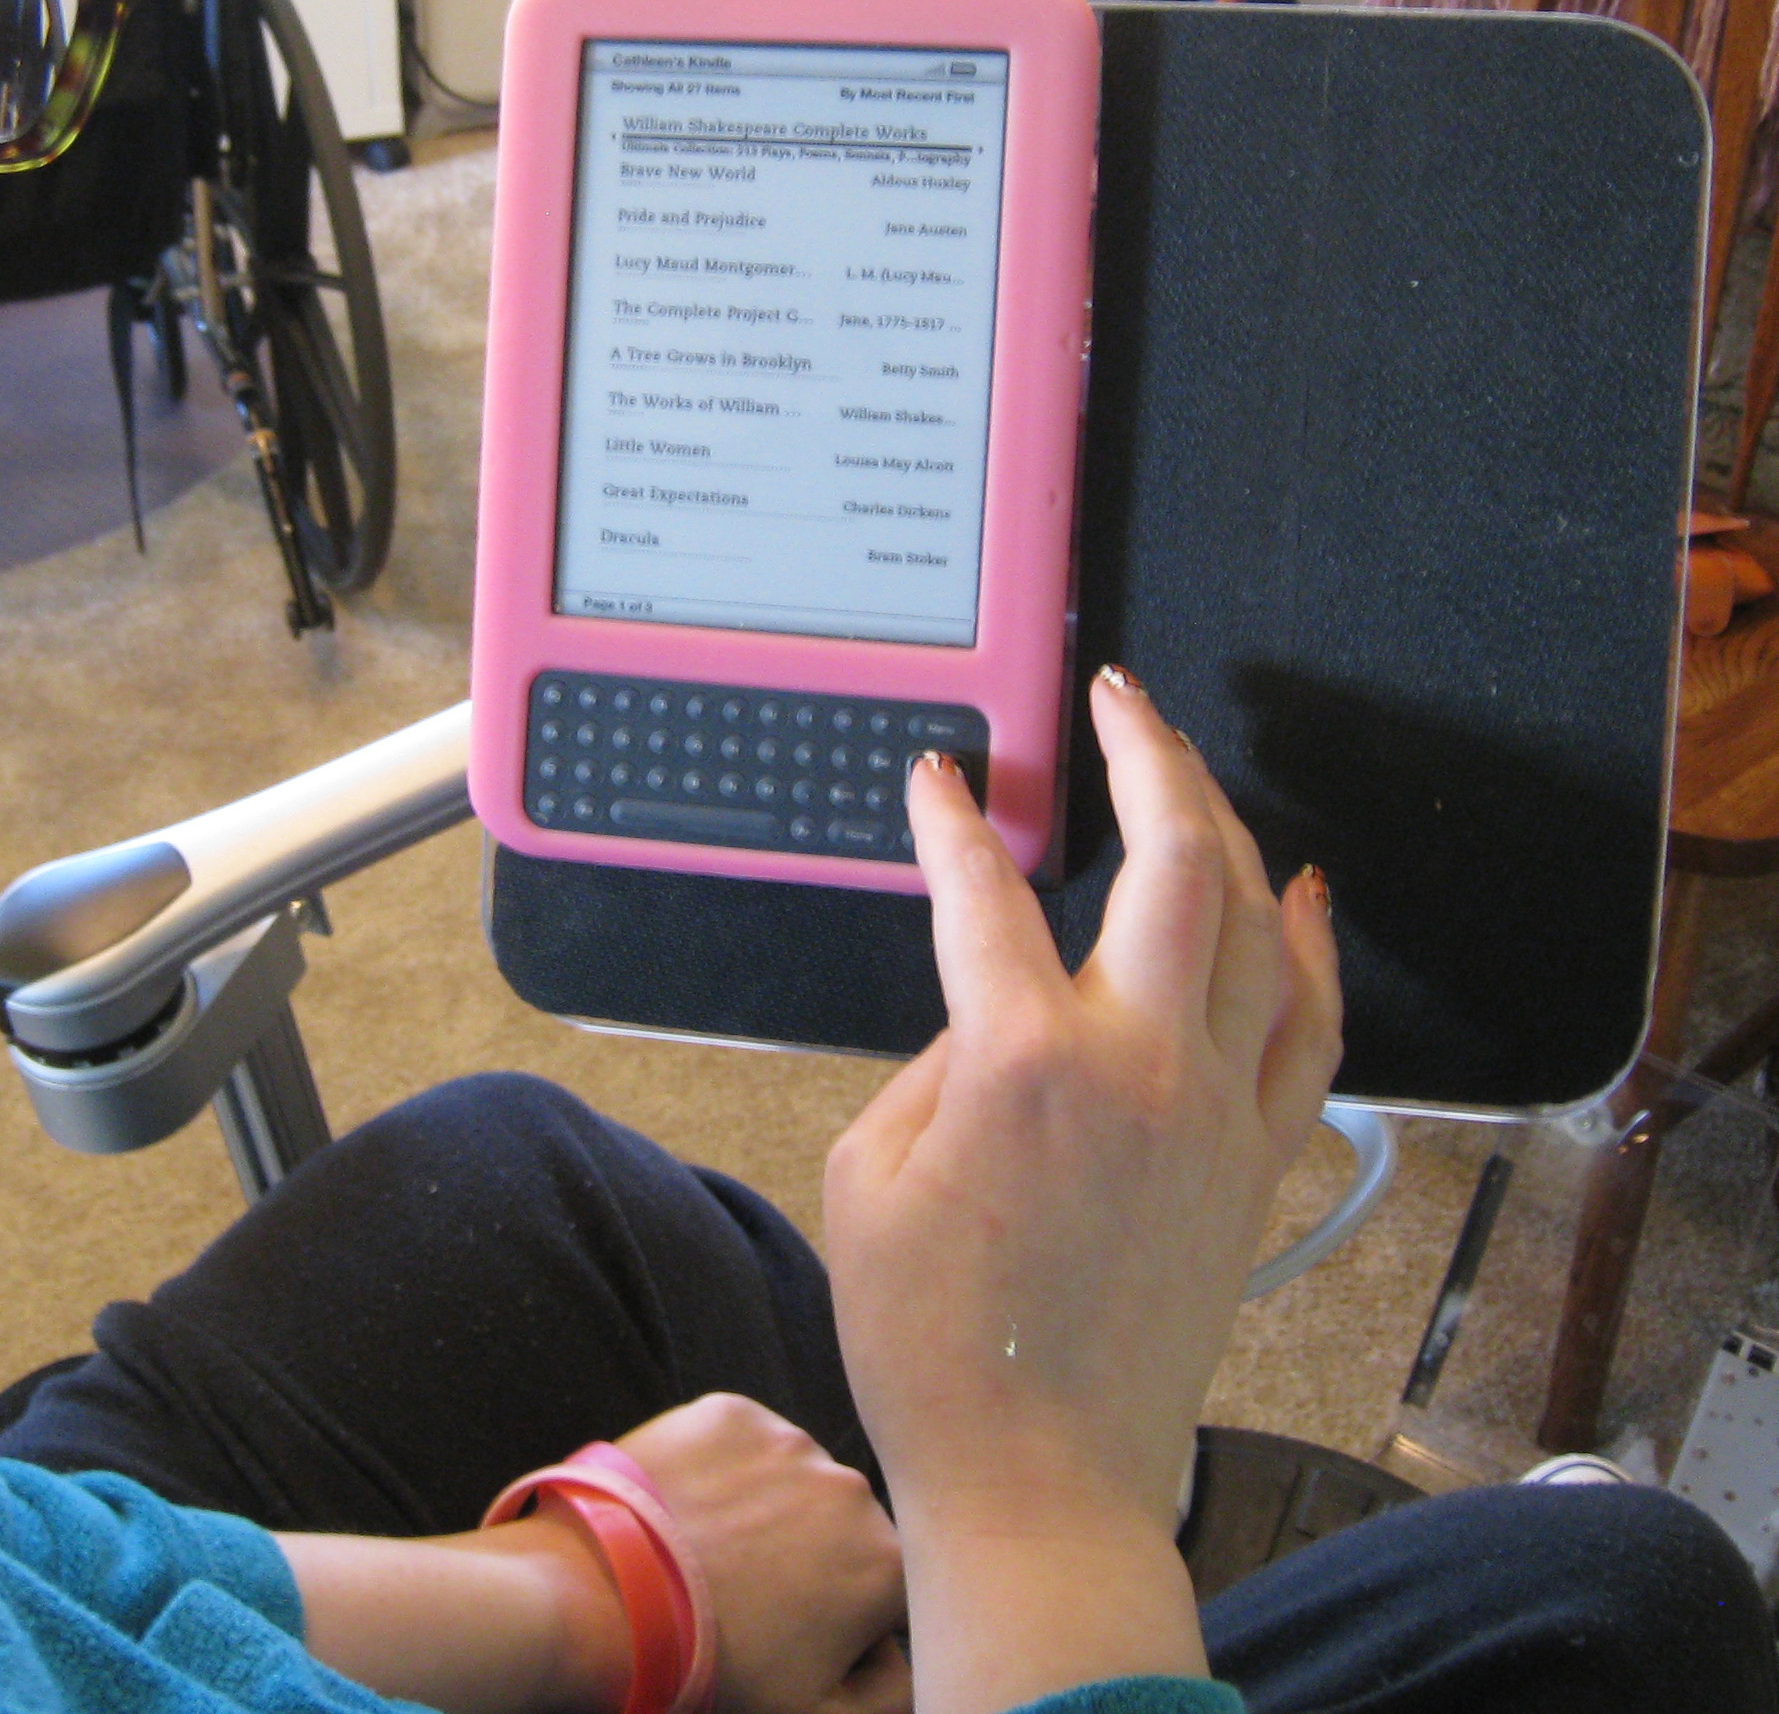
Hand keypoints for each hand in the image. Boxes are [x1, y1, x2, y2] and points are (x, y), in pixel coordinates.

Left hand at [614, 1393, 910, 1713]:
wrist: (608, 1600)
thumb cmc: (712, 1665)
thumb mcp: (817, 1713)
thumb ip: (890, 1690)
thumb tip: (893, 1653)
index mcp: (887, 1563)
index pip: (883, 1587)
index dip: (843, 1615)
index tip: (794, 1629)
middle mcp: (851, 1489)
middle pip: (839, 1527)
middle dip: (807, 1555)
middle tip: (745, 1592)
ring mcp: (788, 1442)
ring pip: (791, 1480)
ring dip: (766, 1508)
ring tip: (710, 1551)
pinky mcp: (730, 1413)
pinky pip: (739, 1442)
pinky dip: (719, 1469)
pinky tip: (688, 1509)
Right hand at [821, 667, 1340, 1711]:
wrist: (1041, 1478)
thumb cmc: (935, 1348)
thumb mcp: (865, 1179)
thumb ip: (931, 1066)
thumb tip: (992, 1013)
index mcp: (1020, 1060)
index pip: (980, 891)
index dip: (947, 820)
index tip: (936, 780)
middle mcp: (1139, 1063)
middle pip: (1175, 859)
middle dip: (1146, 754)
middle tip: (1114, 699)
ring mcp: (1216, 1111)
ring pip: (1252, 921)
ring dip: (1224, 825)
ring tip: (1185, 770)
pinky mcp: (1256, 1162)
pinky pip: (1311, 1026)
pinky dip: (1312, 946)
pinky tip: (1301, 891)